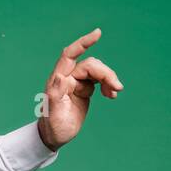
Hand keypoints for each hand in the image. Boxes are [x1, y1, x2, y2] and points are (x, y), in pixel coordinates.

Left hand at [37, 27, 122, 151]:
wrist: (54, 136)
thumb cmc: (52, 127)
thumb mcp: (53, 114)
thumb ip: (55, 95)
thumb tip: (60, 77)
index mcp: (58, 80)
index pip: (69, 55)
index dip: (83, 43)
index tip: (98, 34)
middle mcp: (67, 78)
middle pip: (90, 65)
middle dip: (105, 73)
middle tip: (117, 88)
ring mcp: (76, 83)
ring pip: (97, 72)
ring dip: (109, 79)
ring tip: (115, 92)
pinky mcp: (84, 89)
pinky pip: (99, 81)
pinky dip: (108, 85)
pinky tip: (111, 95)